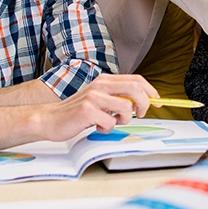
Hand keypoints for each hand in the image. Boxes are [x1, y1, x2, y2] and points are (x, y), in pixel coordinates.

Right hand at [44, 74, 158, 138]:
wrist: (50, 119)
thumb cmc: (77, 112)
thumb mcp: (99, 99)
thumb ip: (118, 97)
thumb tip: (142, 102)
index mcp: (105, 80)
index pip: (136, 79)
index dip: (150, 91)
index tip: (157, 101)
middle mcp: (100, 85)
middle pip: (135, 89)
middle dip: (144, 104)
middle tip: (140, 114)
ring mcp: (93, 97)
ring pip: (126, 107)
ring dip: (124, 120)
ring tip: (112, 122)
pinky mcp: (87, 110)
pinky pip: (110, 122)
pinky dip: (107, 128)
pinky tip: (97, 126)